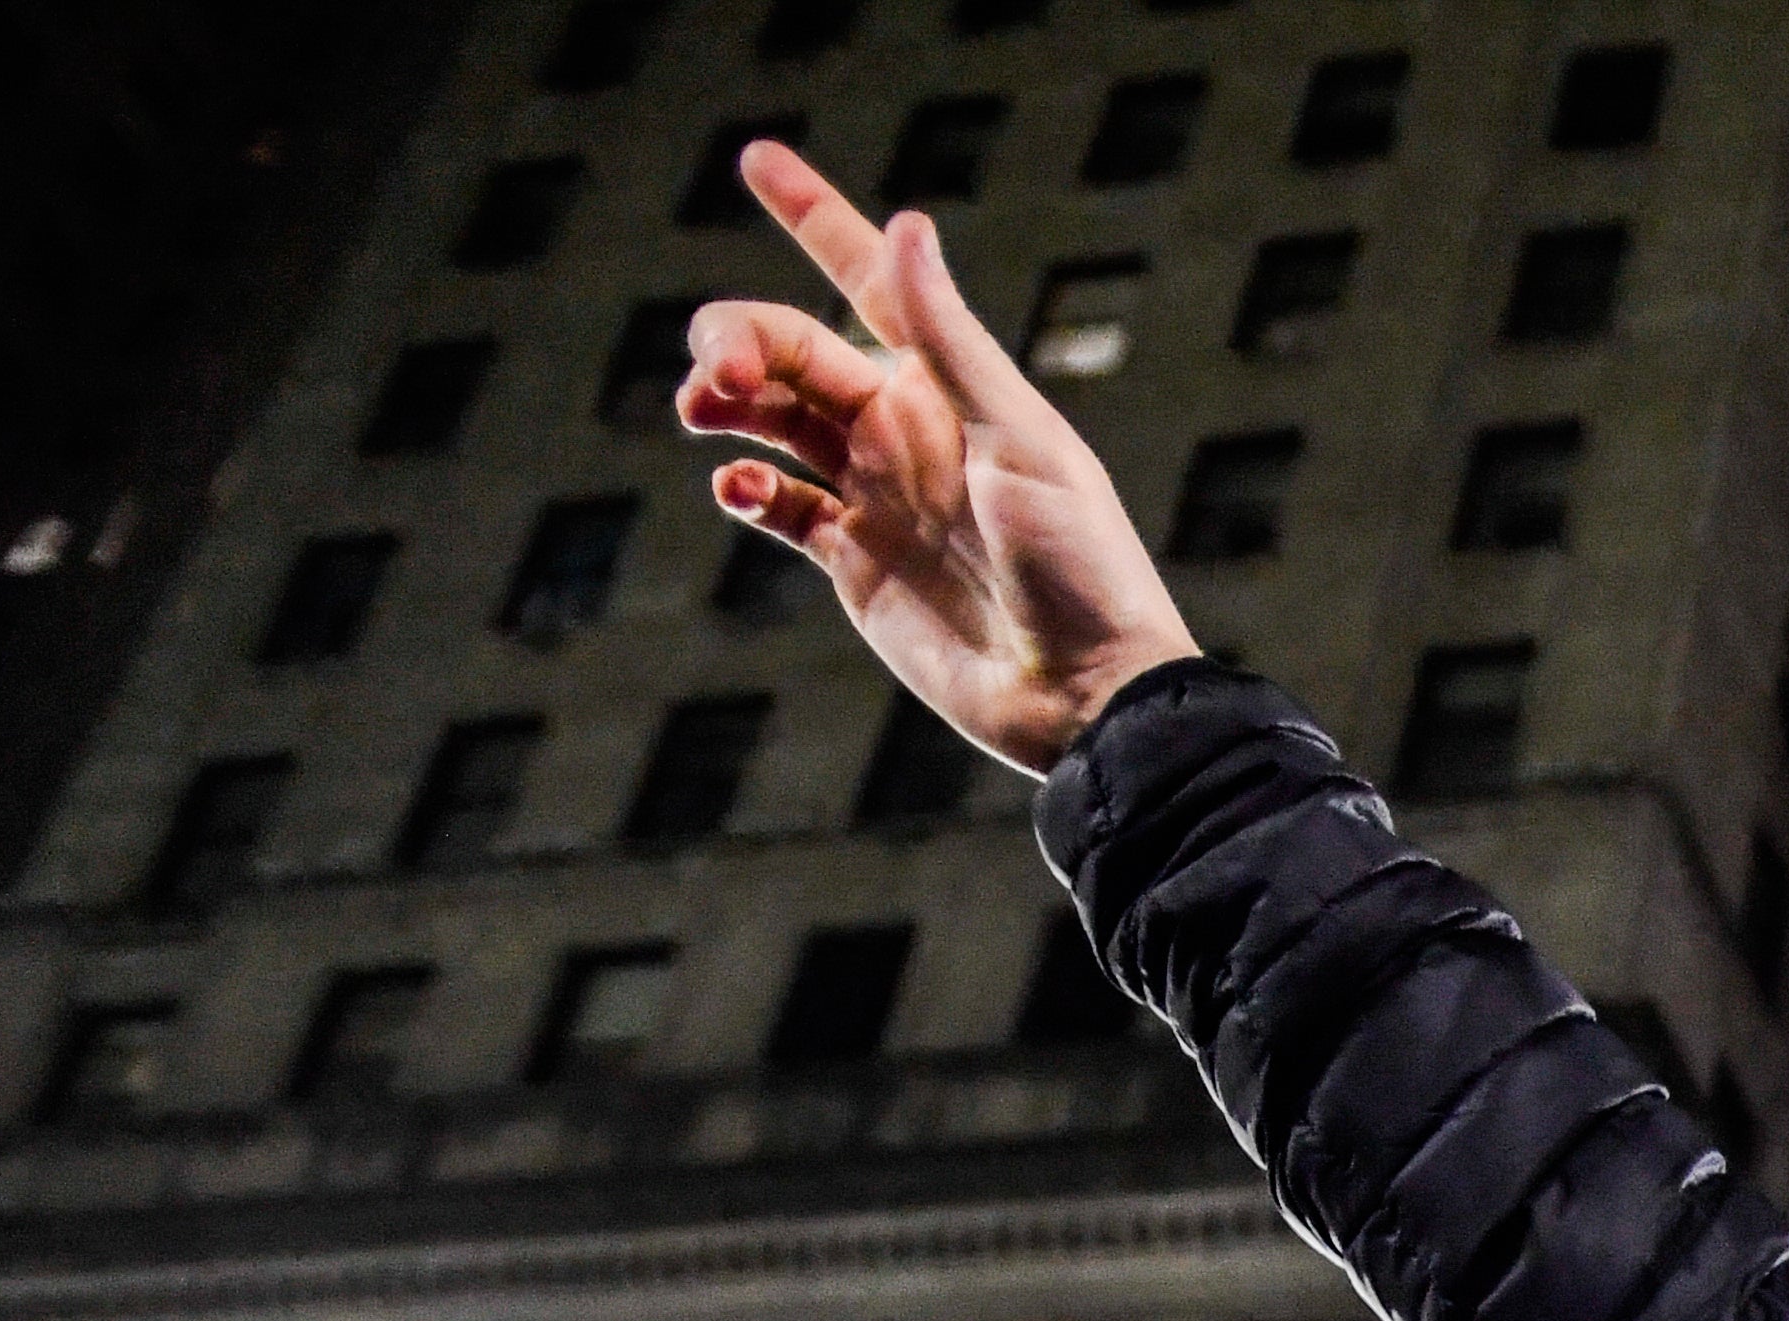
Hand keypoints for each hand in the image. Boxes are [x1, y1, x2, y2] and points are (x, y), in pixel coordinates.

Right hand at [676, 137, 1197, 772]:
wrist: (1084, 695)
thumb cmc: (1078, 563)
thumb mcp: (1018, 441)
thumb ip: (949, 341)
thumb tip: (905, 225)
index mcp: (949, 385)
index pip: (868, 279)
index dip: (815, 216)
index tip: (758, 157)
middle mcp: (906, 428)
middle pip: (794, 348)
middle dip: (740, 339)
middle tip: (716, 372)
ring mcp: (876, 494)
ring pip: (772, 419)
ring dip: (726, 401)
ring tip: (703, 409)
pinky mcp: (855, 564)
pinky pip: (778, 508)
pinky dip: (745, 489)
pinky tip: (736, 490)